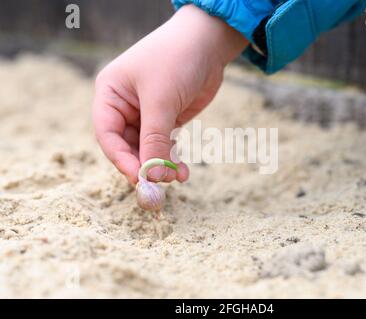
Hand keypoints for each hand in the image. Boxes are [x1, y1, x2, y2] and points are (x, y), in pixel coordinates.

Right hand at [93, 5, 247, 183]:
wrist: (208, 42)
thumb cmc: (176, 61)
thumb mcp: (161, 100)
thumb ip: (154, 139)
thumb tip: (153, 176)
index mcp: (110, 94)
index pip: (108, 135)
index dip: (121, 159)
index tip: (139, 179)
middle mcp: (125, 106)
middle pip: (128, 146)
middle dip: (145, 165)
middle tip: (161, 183)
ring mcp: (147, 114)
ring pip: (148, 149)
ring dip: (161, 165)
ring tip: (177, 177)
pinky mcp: (168, 119)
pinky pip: (165, 145)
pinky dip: (172, 159)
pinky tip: (182, 171)